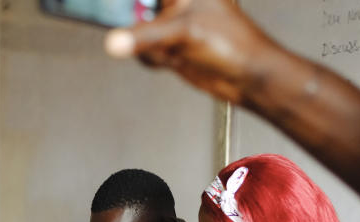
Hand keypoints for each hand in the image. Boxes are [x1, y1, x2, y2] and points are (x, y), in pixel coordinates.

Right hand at [105, 0, 274, 104]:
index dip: (137, 3)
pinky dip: (153, 58)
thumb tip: (114, 41)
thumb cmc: (233, 43)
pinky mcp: (170, 45)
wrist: (245, 76)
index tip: (133, 15)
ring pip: (137, 31)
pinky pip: (145, 49)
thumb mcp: (183, 32)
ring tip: (171, 49)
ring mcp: (173, 24)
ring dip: (149, 45)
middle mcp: (178, 2)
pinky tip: (172, 59)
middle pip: (138, 8)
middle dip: (141, 26)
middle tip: (158, 37)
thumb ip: (144, 34)